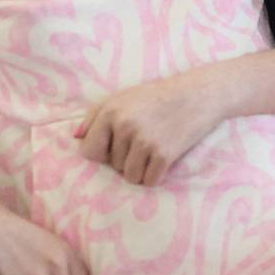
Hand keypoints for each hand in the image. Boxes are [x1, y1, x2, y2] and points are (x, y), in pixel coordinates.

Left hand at [78, 74, 224, 185]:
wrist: (199, 94)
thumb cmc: (158, 95)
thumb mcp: (124, 96)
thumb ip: (95, 115)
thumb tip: (75, 137)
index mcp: (110, 111)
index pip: (89, 152)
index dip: (102, 153)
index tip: (116, 147)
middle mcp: (124, 126)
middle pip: (112, 166)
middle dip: (125, 159)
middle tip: (144, 140)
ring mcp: (145, 141)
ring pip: (130, 176)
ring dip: (140, 169)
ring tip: (153, 149)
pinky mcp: (164, 154)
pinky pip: (149, 180)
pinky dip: (155, 175)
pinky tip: (164, 158)